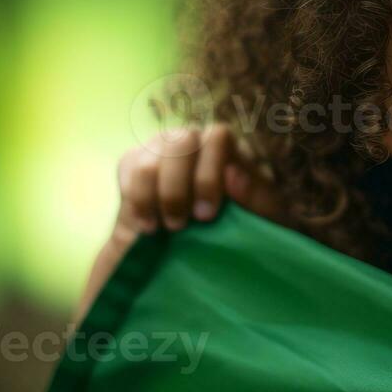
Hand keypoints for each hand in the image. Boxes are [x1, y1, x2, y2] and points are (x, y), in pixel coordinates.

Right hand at [75, 125, 286, 319]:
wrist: (198, 254)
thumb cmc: (241, 231)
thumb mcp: (261, 220)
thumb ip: (255, 197)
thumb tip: (232, 173)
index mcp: (228, 148)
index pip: (217, 137)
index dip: (209, 174)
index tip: (206, 215)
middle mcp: (193, 141)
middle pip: (180, 141)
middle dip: (177, 187)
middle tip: (181, 225)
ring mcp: (161, 148)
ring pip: (150, 158)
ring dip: (154, 196)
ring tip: (164, 228)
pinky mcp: (134, 163)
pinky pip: (129, 168)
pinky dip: (136, 200)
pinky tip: (148, 226)